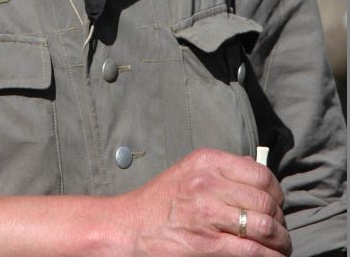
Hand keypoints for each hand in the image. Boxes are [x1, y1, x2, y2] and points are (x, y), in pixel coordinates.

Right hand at [124, 148, 291, 255]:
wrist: (128, 227)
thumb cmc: (159, 201)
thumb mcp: (188, 171)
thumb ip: (221, 169)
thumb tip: (256, 169)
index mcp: (207, 161)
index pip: (260, 174)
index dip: (276, 193)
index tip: (276, 205)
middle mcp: (208, 183)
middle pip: (266, 201)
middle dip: (280, 220)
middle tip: (279, 230)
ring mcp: (207, 213)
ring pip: (265, 226)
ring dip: (280, 241)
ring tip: (280, 247)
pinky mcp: (207, 244)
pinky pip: (253, 250)